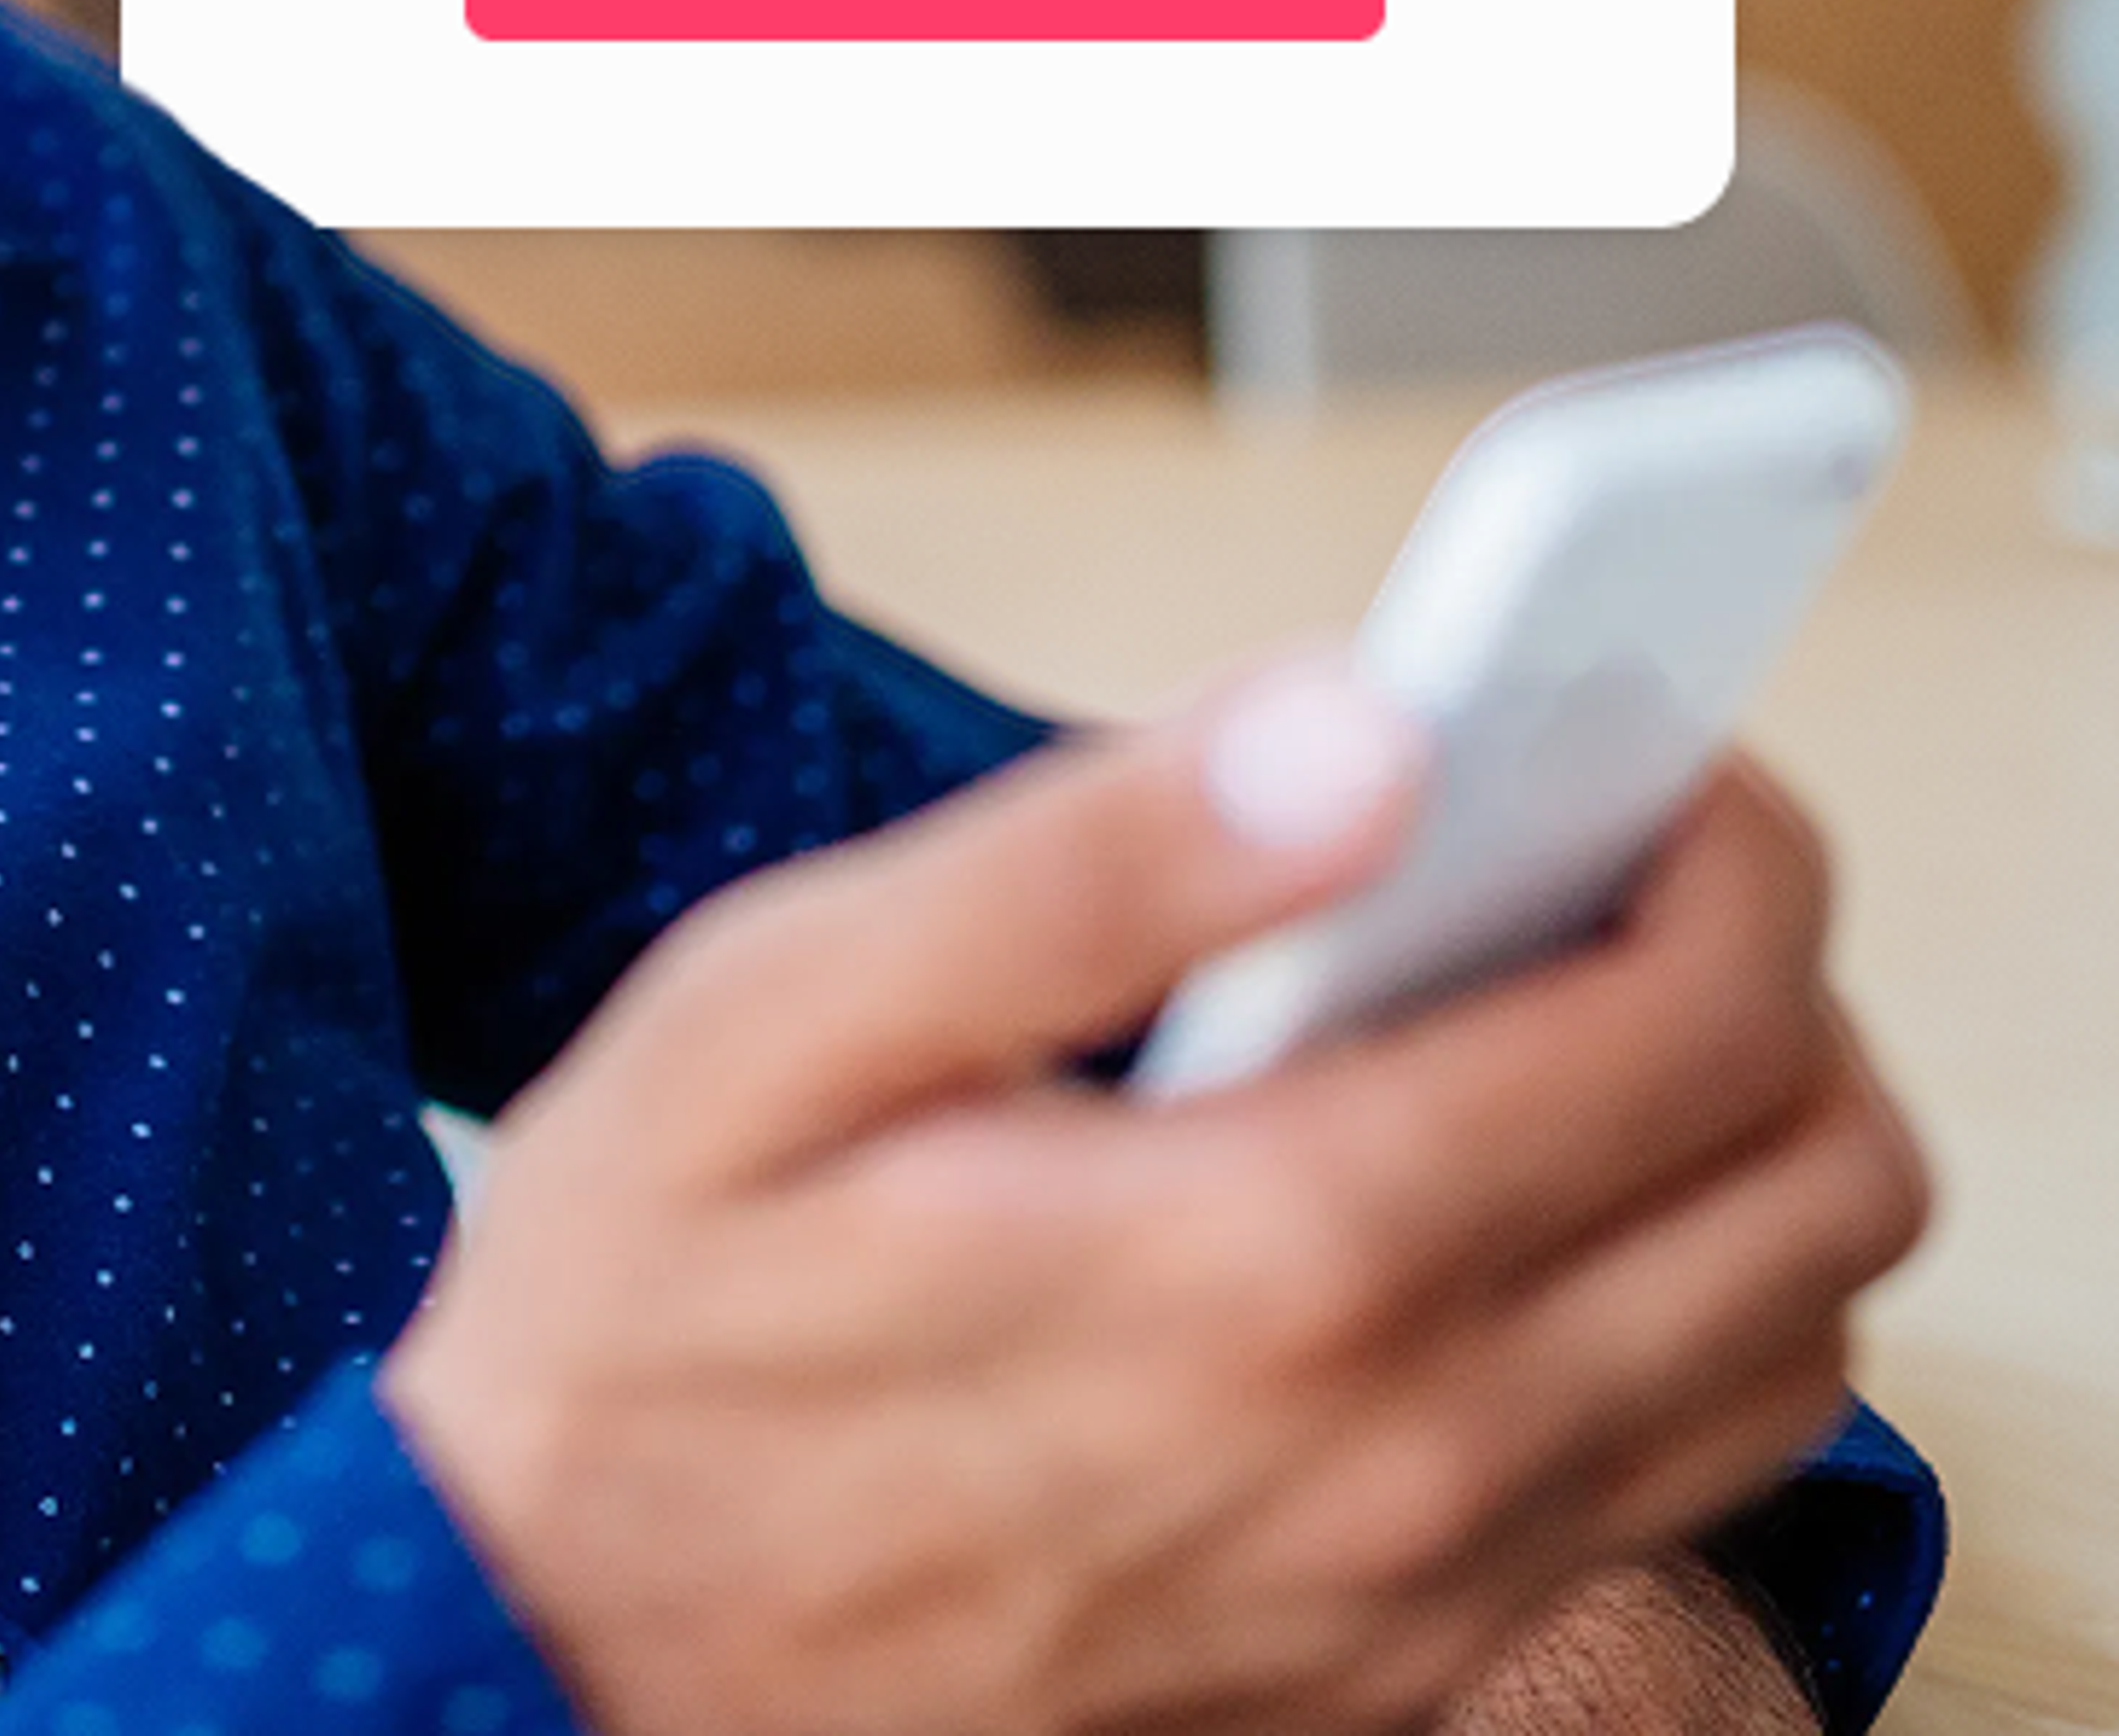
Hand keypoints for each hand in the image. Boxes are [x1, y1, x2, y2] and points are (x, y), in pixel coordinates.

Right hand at [377, 667, 1923, 1735]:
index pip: (1699, 1019)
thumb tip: (1363, 728)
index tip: (1636, 749)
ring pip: (1791, 1349)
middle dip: (1769, 972)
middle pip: (1818, 1184)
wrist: (550, 1654)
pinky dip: (1664, 1320)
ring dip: (1738, 1152)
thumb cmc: (642, 1317)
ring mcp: (1418, 1599)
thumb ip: (1086, 861)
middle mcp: (1404, 1456)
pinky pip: (1672, 1492)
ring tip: (1541, 1024)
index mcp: (1271, 1253)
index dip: (1727, 835)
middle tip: (1595, 868)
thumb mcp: (777, 1014)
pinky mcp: (1392, 1678)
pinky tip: (1466, 1214)